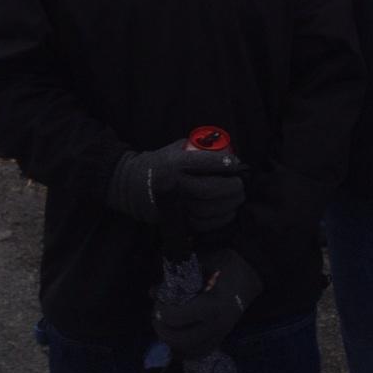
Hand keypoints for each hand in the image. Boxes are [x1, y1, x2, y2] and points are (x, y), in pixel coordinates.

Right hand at [107, 141, 244, 227]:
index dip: (224, 163)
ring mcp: (175, 205)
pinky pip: (202, 224)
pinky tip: (228, 212)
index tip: (235, 163)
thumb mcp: (176, 148)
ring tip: (238, 197)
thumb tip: (226, 151)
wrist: (131, 185)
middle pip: (209, 189)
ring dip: (229, 204)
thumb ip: (198, 149)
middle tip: (240, 184)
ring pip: (207, 209)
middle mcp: (174, 185)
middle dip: (230, 187)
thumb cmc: (160, 162)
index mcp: (174, 163)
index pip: (203, 163)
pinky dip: (220, 219)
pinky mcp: (175, 220)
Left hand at [153, 249, 262, 358]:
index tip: (157, 302)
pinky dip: (185, 350)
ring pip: (189, 350)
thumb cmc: (228, 264)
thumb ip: (178, 278)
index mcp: (212, 305)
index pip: (179, 317)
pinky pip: (199, 352)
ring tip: (164, 327)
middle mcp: (216, 325)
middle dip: (163, 330)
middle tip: (157, 316)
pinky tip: (176, 341)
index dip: (162, 311)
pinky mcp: (222, 337)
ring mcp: (220, 333)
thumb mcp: (202, 264)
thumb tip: (154, 291)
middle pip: (181, 339)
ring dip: (172, 342)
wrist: (252, 272)